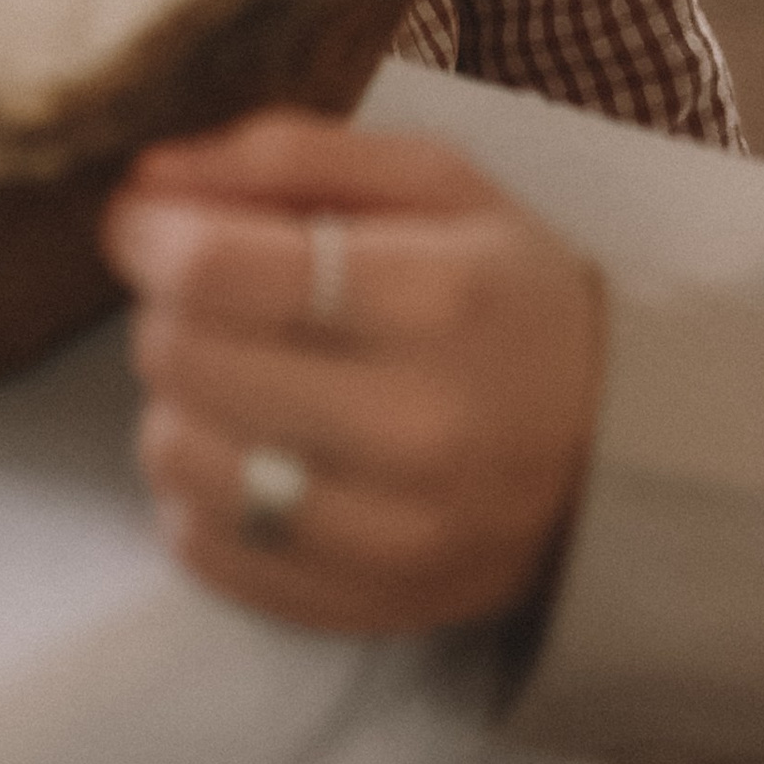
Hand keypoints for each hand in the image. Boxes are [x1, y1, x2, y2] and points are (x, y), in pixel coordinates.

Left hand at [103, 113, 607, 635]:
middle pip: (184, 360)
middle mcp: (413, 425)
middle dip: (168, 309)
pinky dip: (195, 492)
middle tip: (211, 296)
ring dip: (175, 400)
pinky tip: (248, 449)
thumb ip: (289, 156)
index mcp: (436, 294)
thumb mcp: (434, 181)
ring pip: (178, 459)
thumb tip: (146, 181)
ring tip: (232, 375)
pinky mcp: (361, 607)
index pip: (221, 270)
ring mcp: (389, 534)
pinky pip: (202, 551)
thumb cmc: (506, 289)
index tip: (149, 221)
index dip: (152, 234)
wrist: (617, 445)